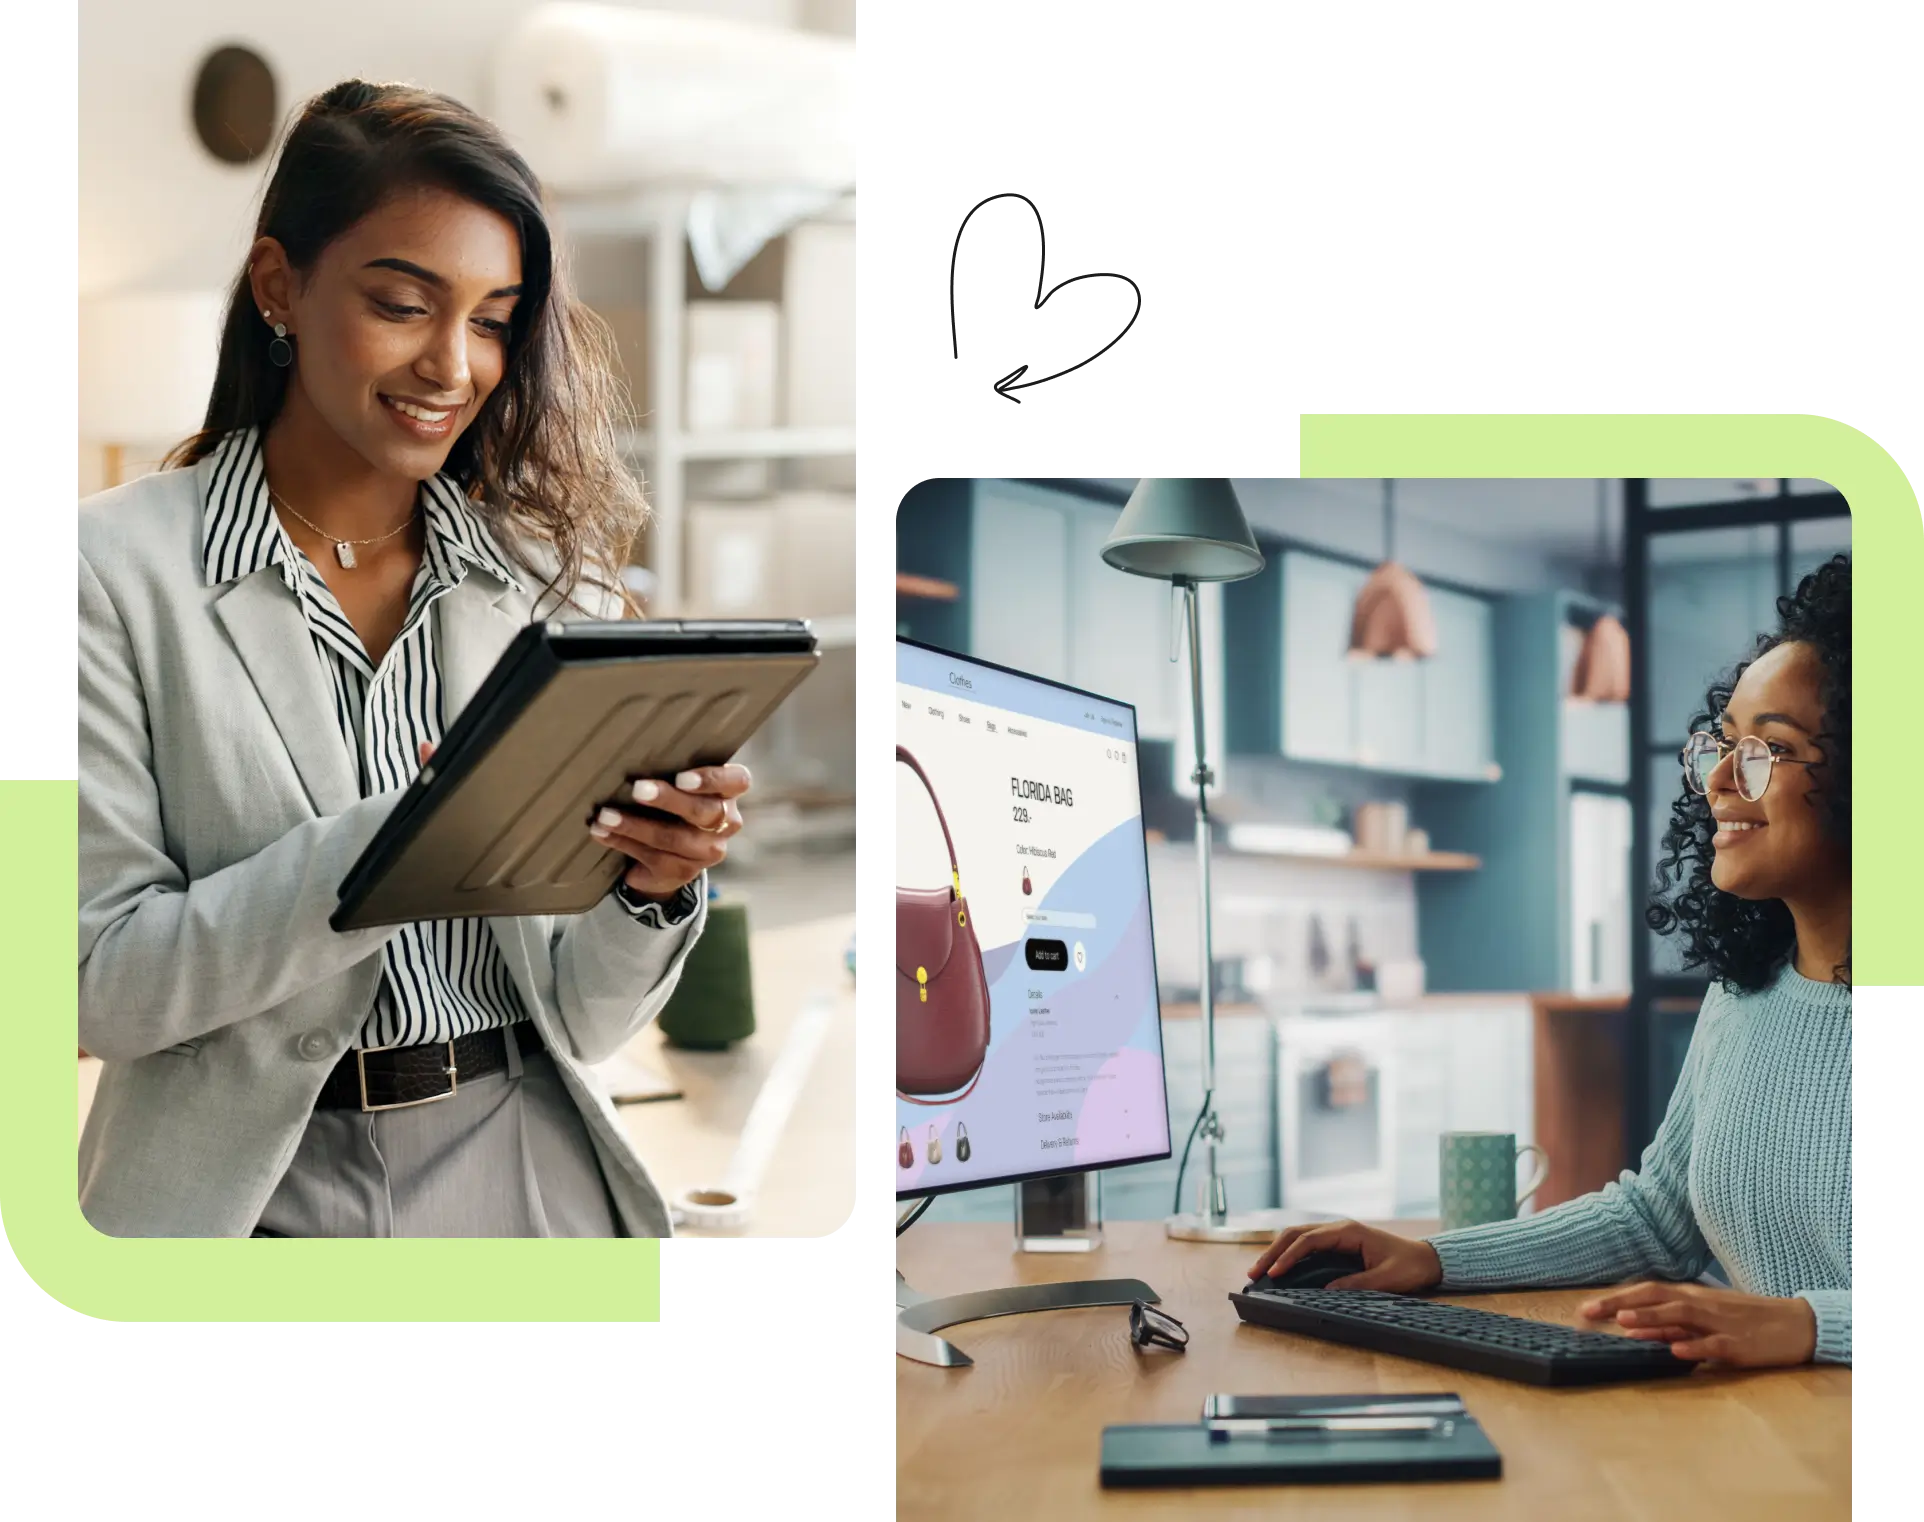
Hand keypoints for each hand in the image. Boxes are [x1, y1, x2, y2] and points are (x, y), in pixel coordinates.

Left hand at [587, 763, 750, 900]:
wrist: (666, 849)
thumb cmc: (670, 800)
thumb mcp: (676, 781)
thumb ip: (669, 768)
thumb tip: (630, 750)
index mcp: (729, 792)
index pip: (737, 781)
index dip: (712, 780)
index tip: (680, 778)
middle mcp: (727, 822)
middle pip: (703, 811)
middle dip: (667, 800)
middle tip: (637, 790)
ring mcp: (709, 850)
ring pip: (675, 838)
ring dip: (635, 826)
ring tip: (606, 816)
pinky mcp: (685, 871)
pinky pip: (655, 857)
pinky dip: (623, 842)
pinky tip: (603, 833)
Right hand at [1248, 1219, 1444, 1292]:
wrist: (1427, 1259)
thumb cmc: (1409, 1266)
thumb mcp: (1386, 1279)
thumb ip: (1356, 1284)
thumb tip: (1325, 1291)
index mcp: (1349, 1231)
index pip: (1310, 1240)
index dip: (1289, 1256)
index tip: (1275, 1272)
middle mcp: (1339, 1228)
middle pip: (1296, 1234)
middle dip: (1274, 1252)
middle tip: (1254, 1272)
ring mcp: (1338, 1235)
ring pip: (1299, 1237)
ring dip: (1278, 1252)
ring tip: (1260, 1270)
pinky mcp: (1338, 1244)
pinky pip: (1308, 1246)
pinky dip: (1291, 1254)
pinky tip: (1281, 1267)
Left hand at [1578, 1282, 1816, 1366]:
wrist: (1796, 1324)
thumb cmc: (1745, 1322)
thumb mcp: (1703, 1319)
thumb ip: (1670, 1324)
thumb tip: (1633, 1328)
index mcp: (1691, 1297)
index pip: (1647, 1291)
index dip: (1616, 1297)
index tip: (1586, 1307)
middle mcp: (1701, 1304)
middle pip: (1656, 1296)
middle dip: (1621, 1303)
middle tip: (1589, 1312)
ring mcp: (1719, 1323)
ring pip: (1681, 1315)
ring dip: (1651, 1317)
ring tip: (1623, 1321)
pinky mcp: (1738, 1345)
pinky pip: (1714, 1344)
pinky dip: (1694, 1346)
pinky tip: (1675, 1350)